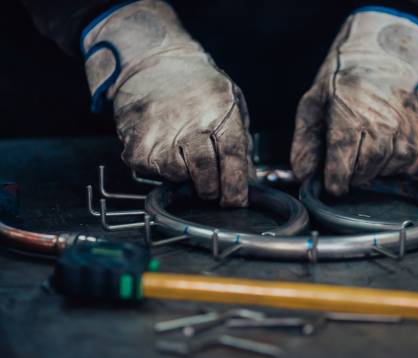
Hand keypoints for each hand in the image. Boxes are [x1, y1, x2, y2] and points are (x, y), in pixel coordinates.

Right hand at [82, 0, 251, 205]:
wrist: (151, 62)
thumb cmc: (196, 84)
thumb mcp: (231, 101)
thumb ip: (241, 141)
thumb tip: (247, 179)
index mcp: (219, 112)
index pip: (233, 158)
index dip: (236, 187)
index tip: (237, 201)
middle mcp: (190, 124)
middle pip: (205, 175)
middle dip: (212, 190)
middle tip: (212, 188)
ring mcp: (160, 135)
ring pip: (178, 176)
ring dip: (185, 176)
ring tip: (185, 157)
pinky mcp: (135, 145)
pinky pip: (152, 172)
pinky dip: (160, 169)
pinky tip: (164, 150)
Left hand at [291, 8, 417, 195]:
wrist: (389, 54)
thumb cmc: (347, 81)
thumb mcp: (314, 103)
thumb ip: (305, 142)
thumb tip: (303, 175)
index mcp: (351, 115)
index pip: (343, 163)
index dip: (336, 180)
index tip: (333, 185)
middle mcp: (385, 124)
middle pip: (367, 172)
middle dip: (355, 173)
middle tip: (351, 158)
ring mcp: (411, 132)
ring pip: (391, 171)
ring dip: (378, 166)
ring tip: (372, 142)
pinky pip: (415, 168)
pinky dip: (402, 163)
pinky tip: (393, 142)